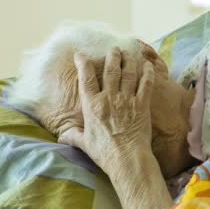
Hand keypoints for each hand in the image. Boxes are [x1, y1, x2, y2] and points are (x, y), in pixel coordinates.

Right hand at [59, 47, 154, 176]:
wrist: (127, 159)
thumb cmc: (105, 153)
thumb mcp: (85, 143)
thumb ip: (73, 136)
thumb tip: (61, 136)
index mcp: (92, 105)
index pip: (86, 78)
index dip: (84, 63)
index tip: (82, 55)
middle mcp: (109, 98)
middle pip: (110, 70)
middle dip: (112, 56)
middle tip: (114, 49)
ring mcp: (126, 100)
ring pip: (128, 73)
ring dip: (128, 61)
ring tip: (129, 54)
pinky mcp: (142, 105)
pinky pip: (146, 83)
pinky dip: (147, 73)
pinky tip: (148, 65)